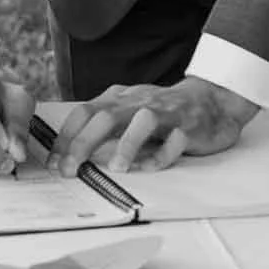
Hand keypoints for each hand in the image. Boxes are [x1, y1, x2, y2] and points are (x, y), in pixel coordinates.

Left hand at [50, 76, 259, 174]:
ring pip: (143, 121)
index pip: (85, 112)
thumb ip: (105, 128)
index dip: (66, 136)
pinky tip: (153, 166)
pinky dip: (164, 154)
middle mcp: (140, 102)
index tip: (54, 161)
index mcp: (121, 98)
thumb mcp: (130, 113)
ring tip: (117, 168)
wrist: (214, 99)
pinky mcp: (190, 125)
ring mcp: (166, 112)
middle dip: (83, 143)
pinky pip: (176, 139)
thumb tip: (70, 154)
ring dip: (127, 144)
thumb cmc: (166, 112)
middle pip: (106, 116)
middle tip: (70, 169)